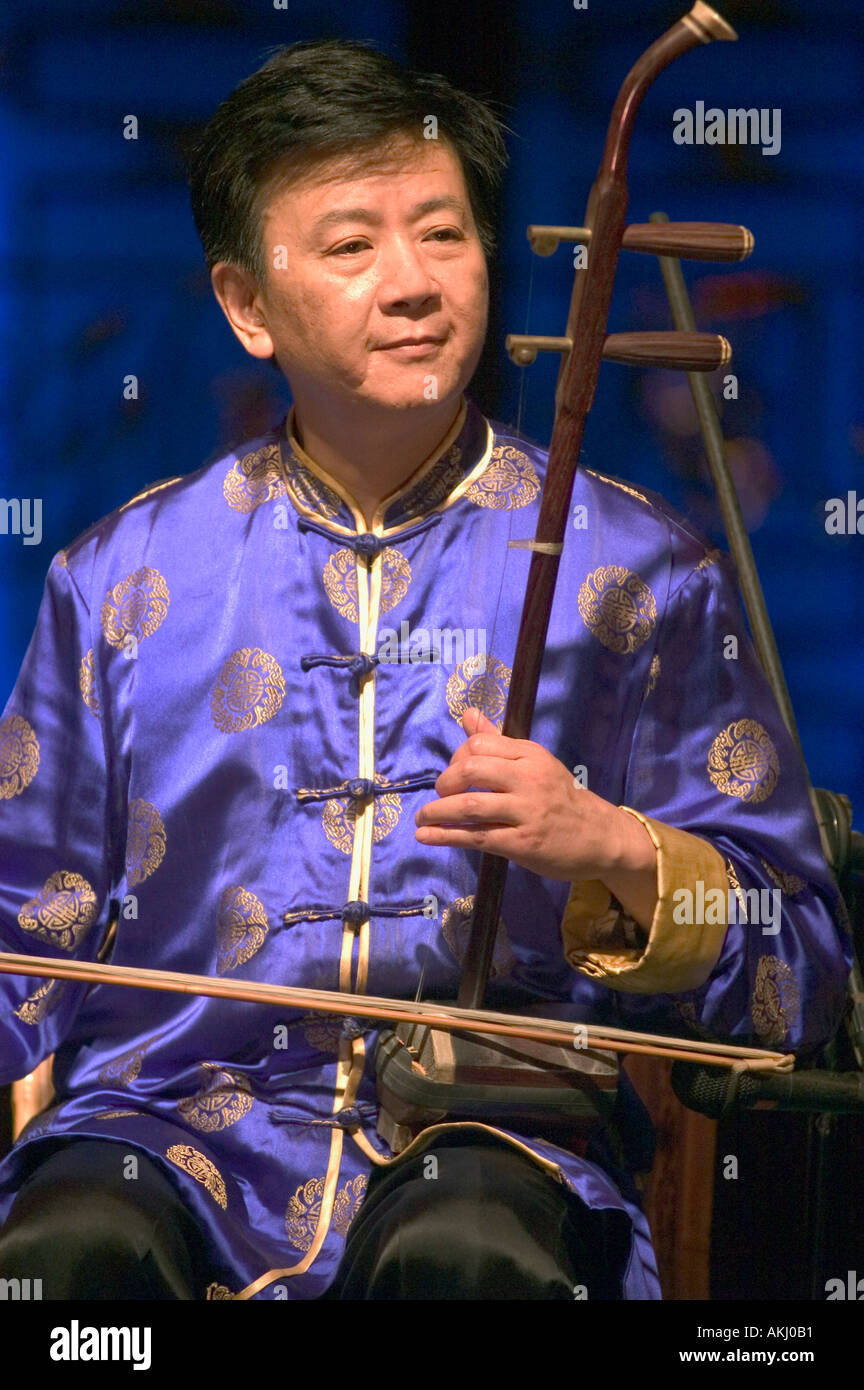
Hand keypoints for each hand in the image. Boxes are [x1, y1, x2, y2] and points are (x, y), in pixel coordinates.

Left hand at [414, 707, 655, 889]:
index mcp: (530, 755)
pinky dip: (445, 836)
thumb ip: (498, 741)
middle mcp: (528, 779)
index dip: (457, 758)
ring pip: (469, 806)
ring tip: (421, 819)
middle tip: (439, 795)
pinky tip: (427, 837)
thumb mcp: (535, 763)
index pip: (479, 744)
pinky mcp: (522, 843)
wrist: (601, 837)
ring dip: (436, 812)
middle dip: (445, 782)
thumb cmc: (561, 798)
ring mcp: (526, 812)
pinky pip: (476, 837)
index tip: (454, 775)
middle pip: (471, 770)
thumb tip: (468, 714)